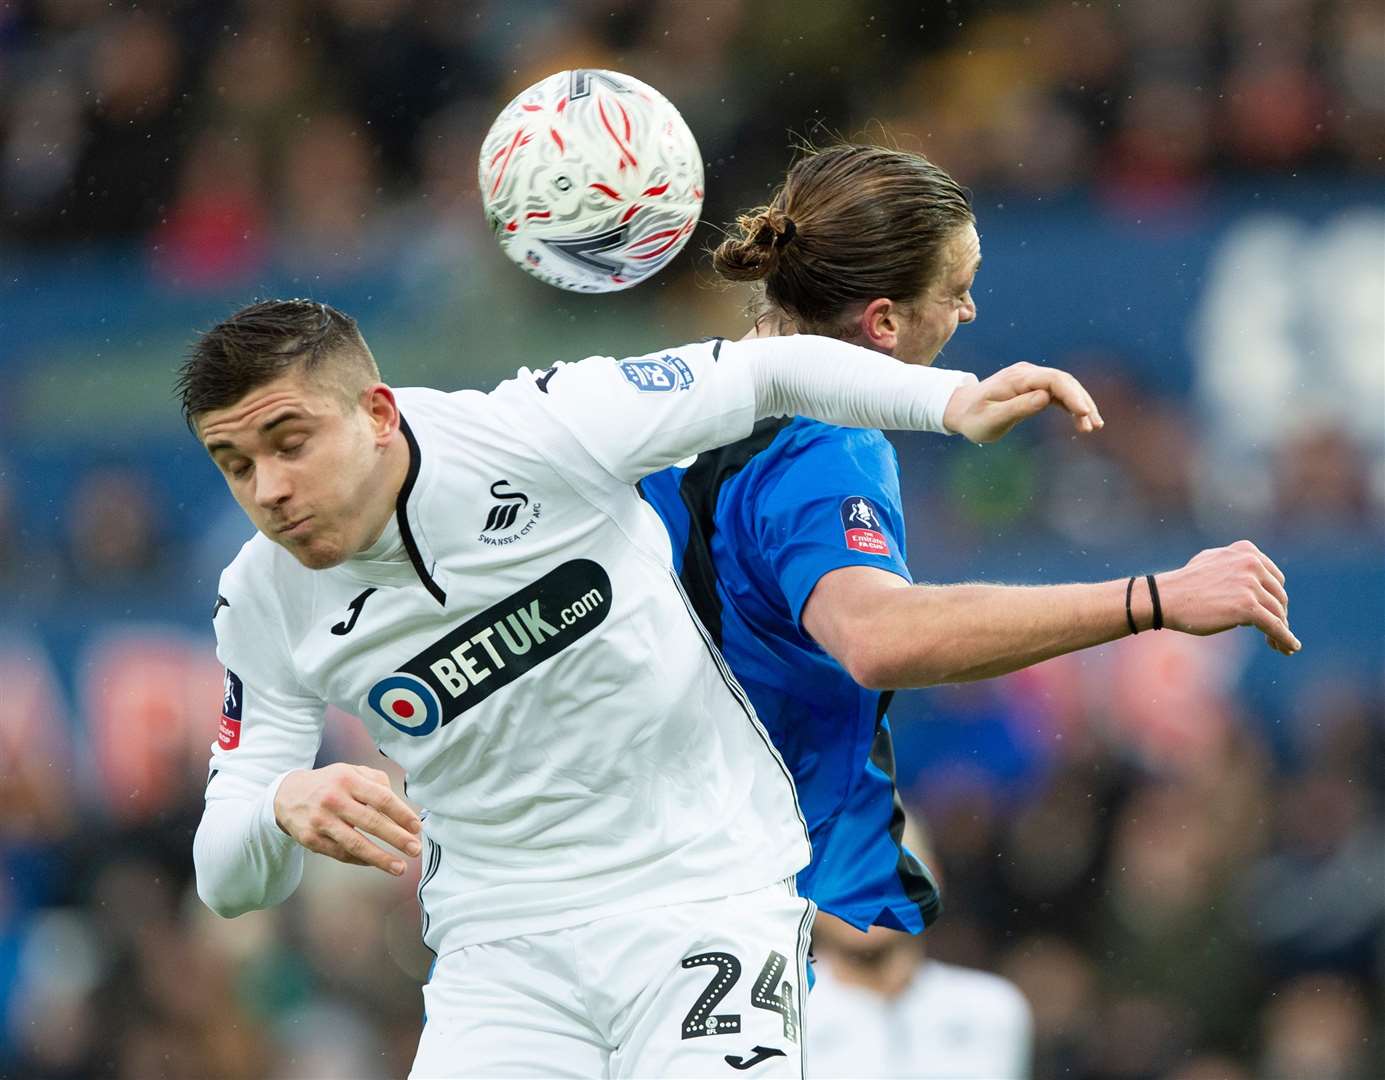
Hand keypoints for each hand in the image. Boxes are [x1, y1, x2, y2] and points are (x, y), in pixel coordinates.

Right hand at [274, 763, 423, 875]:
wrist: (287, 794)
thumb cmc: (330, 784)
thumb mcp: (351, 772)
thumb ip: (377, 783)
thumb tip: (402, 807)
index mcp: (348, 779)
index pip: (381, 798)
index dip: (402, 814)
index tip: (417, 828)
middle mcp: (333, 799)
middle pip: (371, 822)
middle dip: (397, 838)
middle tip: (415, 849)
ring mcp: (321, 821)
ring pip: (355, 843)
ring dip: (380, 858)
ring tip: (400, 867)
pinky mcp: (311, 839)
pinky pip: (341, 853)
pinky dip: (360, 860)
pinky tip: (375, 863)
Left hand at [943, 361, 1102, 442]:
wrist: (960, 409)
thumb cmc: (973, 418)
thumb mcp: (991, 419)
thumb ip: (1017, 408)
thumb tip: (1045, 398)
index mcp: (1017, 378)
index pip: (1053, 380)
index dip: (1072, 395)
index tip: (1084, 413)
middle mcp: (1027, 373)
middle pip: (1064, 381)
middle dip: (1082, 402)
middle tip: (1093, 426)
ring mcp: (1031, 378)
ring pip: (1064, 387)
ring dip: (1080, 405)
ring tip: (1093, 427)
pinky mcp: (1034, 387)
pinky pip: (1058, 394)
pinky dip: (1071, 406)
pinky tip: (1082, 421)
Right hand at [1157, 540, 1300, 654]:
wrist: (1166, 598)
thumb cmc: (1184, 583)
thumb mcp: (1212, 562)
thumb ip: (1235, 565)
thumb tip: (1253, 577)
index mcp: (1247, 551)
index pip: (1274, 578)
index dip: (1274, 598)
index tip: (1274, 613)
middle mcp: (1252, 564)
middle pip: (1279, 596)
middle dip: (1279, 615)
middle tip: (1276, 632)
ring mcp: (1250, 585)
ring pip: (1278, 613)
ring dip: (1281, 631)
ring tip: (1280, 646)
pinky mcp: (1248, 607)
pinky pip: (1275, 626)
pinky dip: (1285, 639)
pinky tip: (1290, 648)